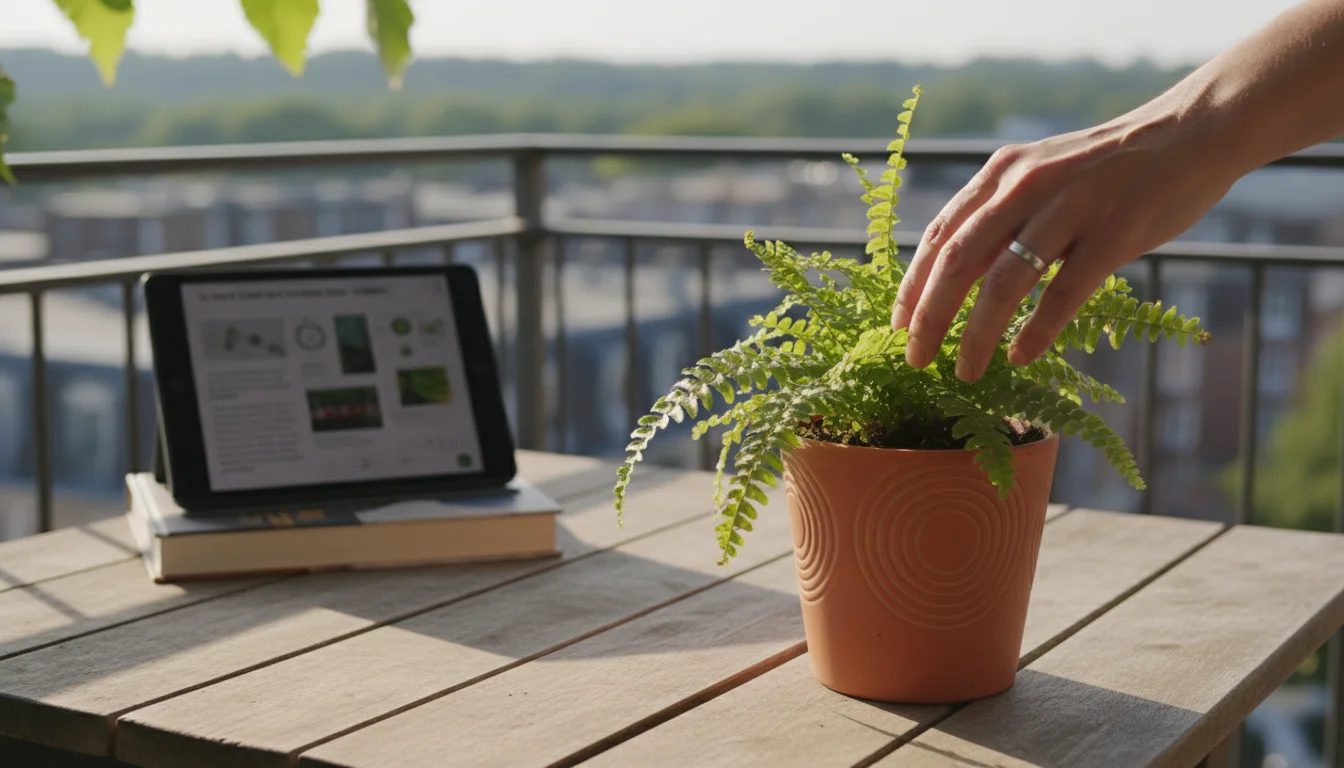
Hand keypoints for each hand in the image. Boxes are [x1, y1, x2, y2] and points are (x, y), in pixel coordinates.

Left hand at [890, 106, 1239, 380]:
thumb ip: (1000, 214)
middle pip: (956, 263)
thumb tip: (955, 275)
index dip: (913, 286)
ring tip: (965, 371)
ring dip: (977, 335)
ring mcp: (1070, 208)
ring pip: (1002, 283)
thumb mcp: (1041, 175)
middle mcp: (1026, 186)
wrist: (1192, 131)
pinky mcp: (1114, 233)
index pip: (939, 237)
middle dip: (929, 318)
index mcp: (1001, 174)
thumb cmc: (1108, 167)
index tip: (898, 327)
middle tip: (915, 360)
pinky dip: (1036, 331)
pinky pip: (1062, 293)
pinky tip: (1020, 357)